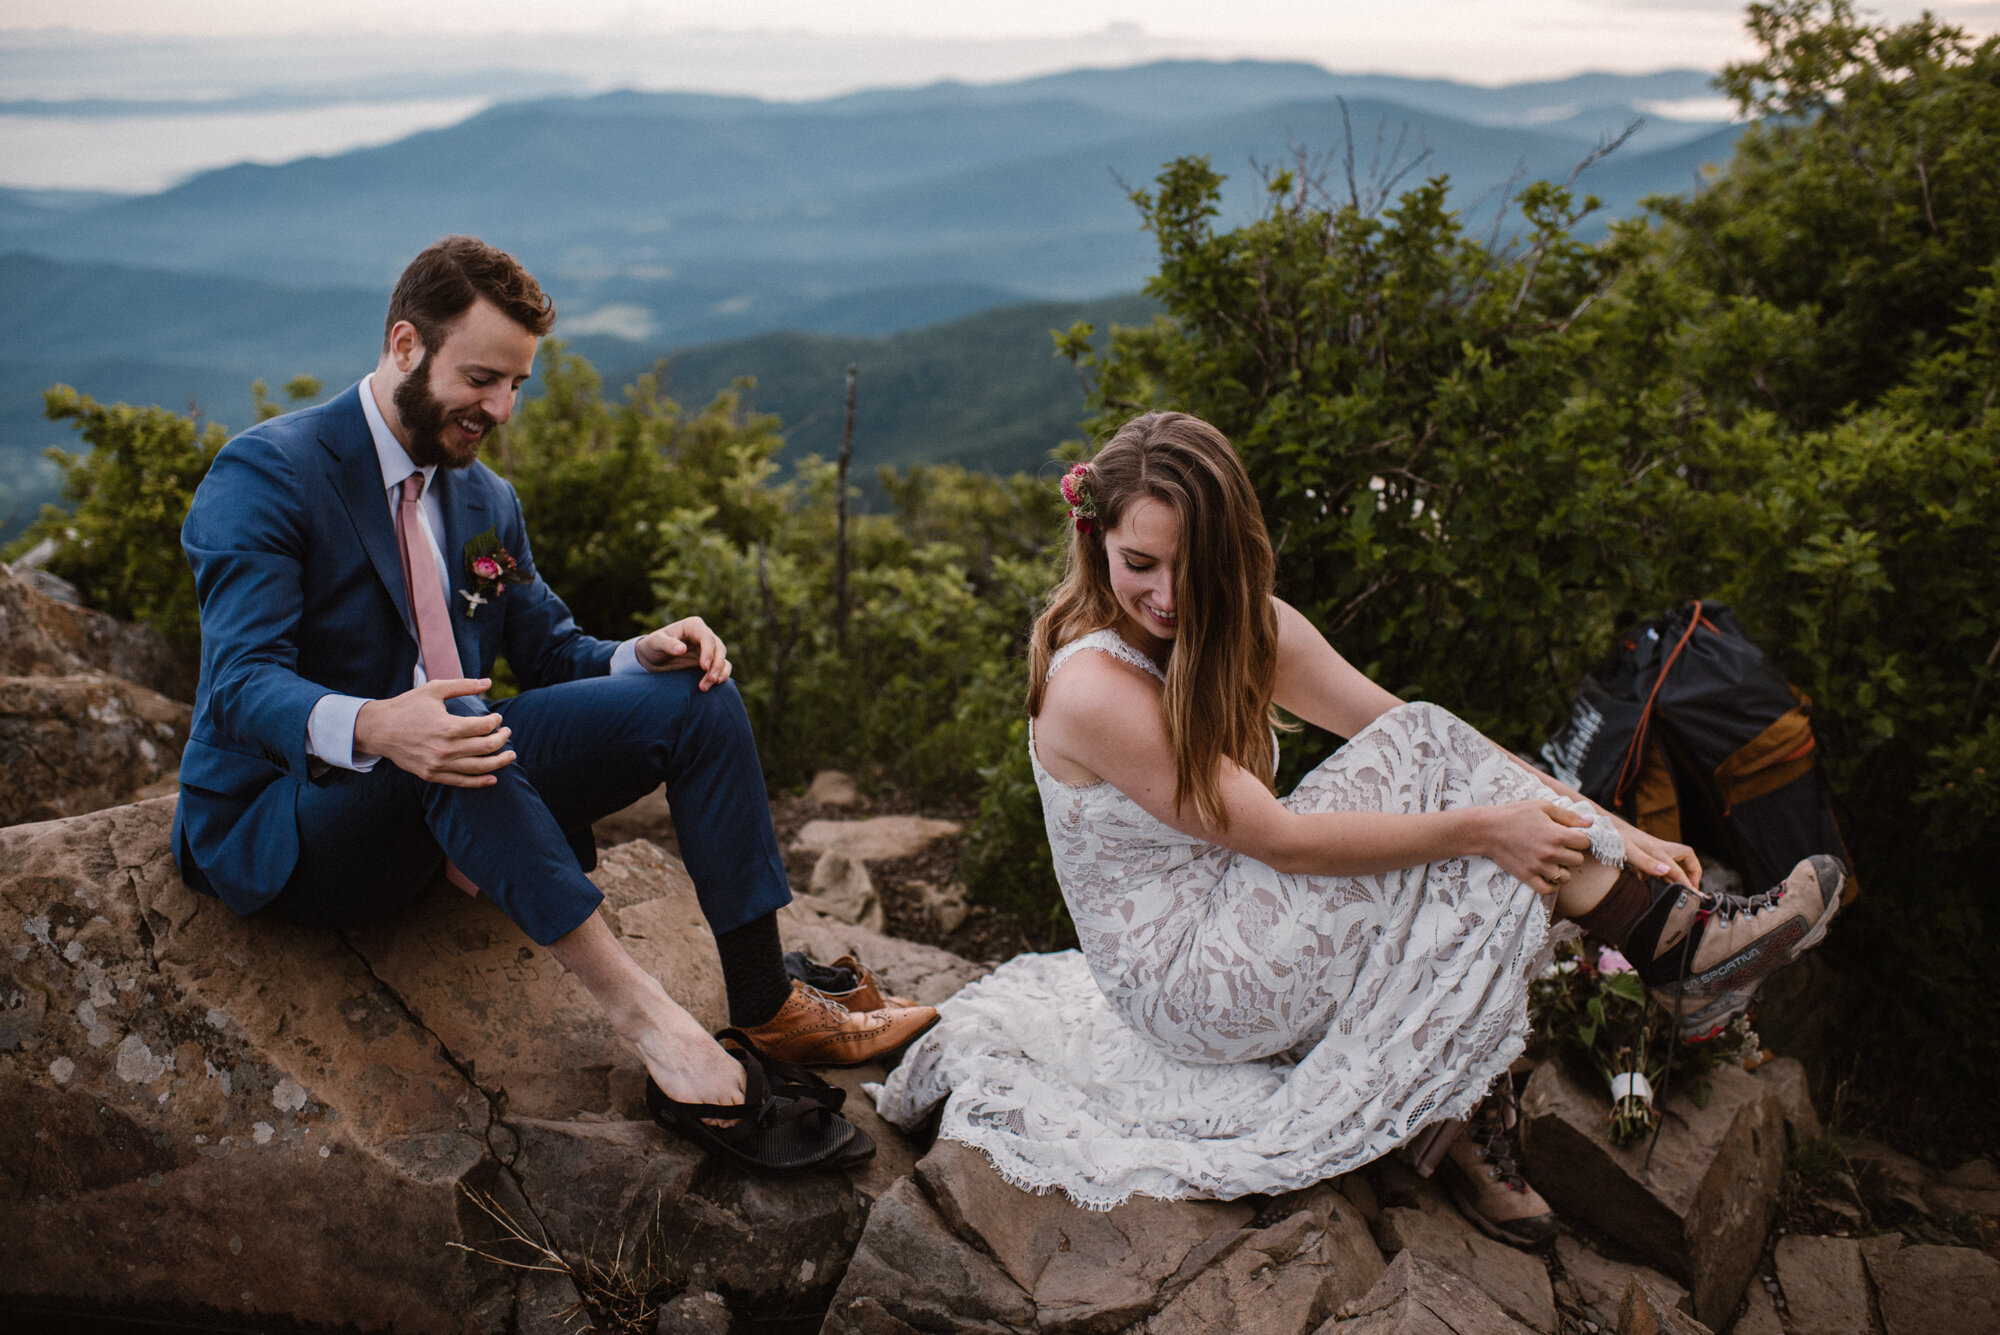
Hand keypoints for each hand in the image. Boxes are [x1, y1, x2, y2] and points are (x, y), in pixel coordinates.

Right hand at [353, 678, 513, 786]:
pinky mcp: (432, 775)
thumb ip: (463, 685)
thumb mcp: (434, 689)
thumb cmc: (407, 706)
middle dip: (502, 739)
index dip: (496, 721)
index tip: (497, 717)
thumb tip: (488, 682)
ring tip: (510, 755)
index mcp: (448, 726)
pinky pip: (461, 782)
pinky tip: (493, 778)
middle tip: (508, 733)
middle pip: (487, 747)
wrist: (378, 729)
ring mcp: (439, 765)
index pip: (485, 727)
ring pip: (479, 768)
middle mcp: (446, 749)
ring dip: (499, 762)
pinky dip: (480, 781)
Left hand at [635, 615, 731, 690]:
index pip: (707, 637)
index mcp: (693, 626)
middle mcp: (704, 635)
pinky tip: (716, 684)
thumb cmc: (653, 646)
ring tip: (706, 686)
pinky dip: (722, 674)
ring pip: (722, 658)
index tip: (704, 667)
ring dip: (719, 672)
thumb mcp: (655, 643)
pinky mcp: (710, 660)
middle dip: (716, 664)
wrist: (653, 658)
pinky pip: (722, 666)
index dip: (708, 652)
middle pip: (719, 648)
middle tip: (711, 679)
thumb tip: (682, 649)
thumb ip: (667, 644)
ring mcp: (708, 648)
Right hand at [1478, 800, 1595, 900]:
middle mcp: (1550, 853)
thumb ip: (1568, 815)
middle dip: (1573, 853)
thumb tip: (1590, 822)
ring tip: (1554, 861)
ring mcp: (1539, 867)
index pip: (1585, 842)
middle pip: (1578, 860)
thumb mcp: (1542, 807)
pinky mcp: (1527, 877)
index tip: (1571, 836)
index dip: (1580, 838)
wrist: (1487, 830)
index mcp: (1556, 834)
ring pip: (1566, 877)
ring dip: (1563, 869)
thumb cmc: (1514, 814)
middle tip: (1561, 847)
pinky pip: (1548, 889)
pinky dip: (1551, 885)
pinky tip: (1548, 875)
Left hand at [1610, 815, 1701, 890]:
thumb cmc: (1610, 836)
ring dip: (1673, 874)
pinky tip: (1644, 880)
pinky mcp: (1638, 850)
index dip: (1690, 883)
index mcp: (1657, 849)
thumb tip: (1666, 873)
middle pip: (1685, 856)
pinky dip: (1653, 873)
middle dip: (1693, 870)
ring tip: (1672, 890)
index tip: (1696, 896)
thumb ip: (1646, 862)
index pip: (1680, 869)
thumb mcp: (1627, 851)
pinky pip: (1653, 862)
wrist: (1596, 823)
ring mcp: (1648, 848)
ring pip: (1669, 861)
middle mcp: (1656, 847)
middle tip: (1691, 887)